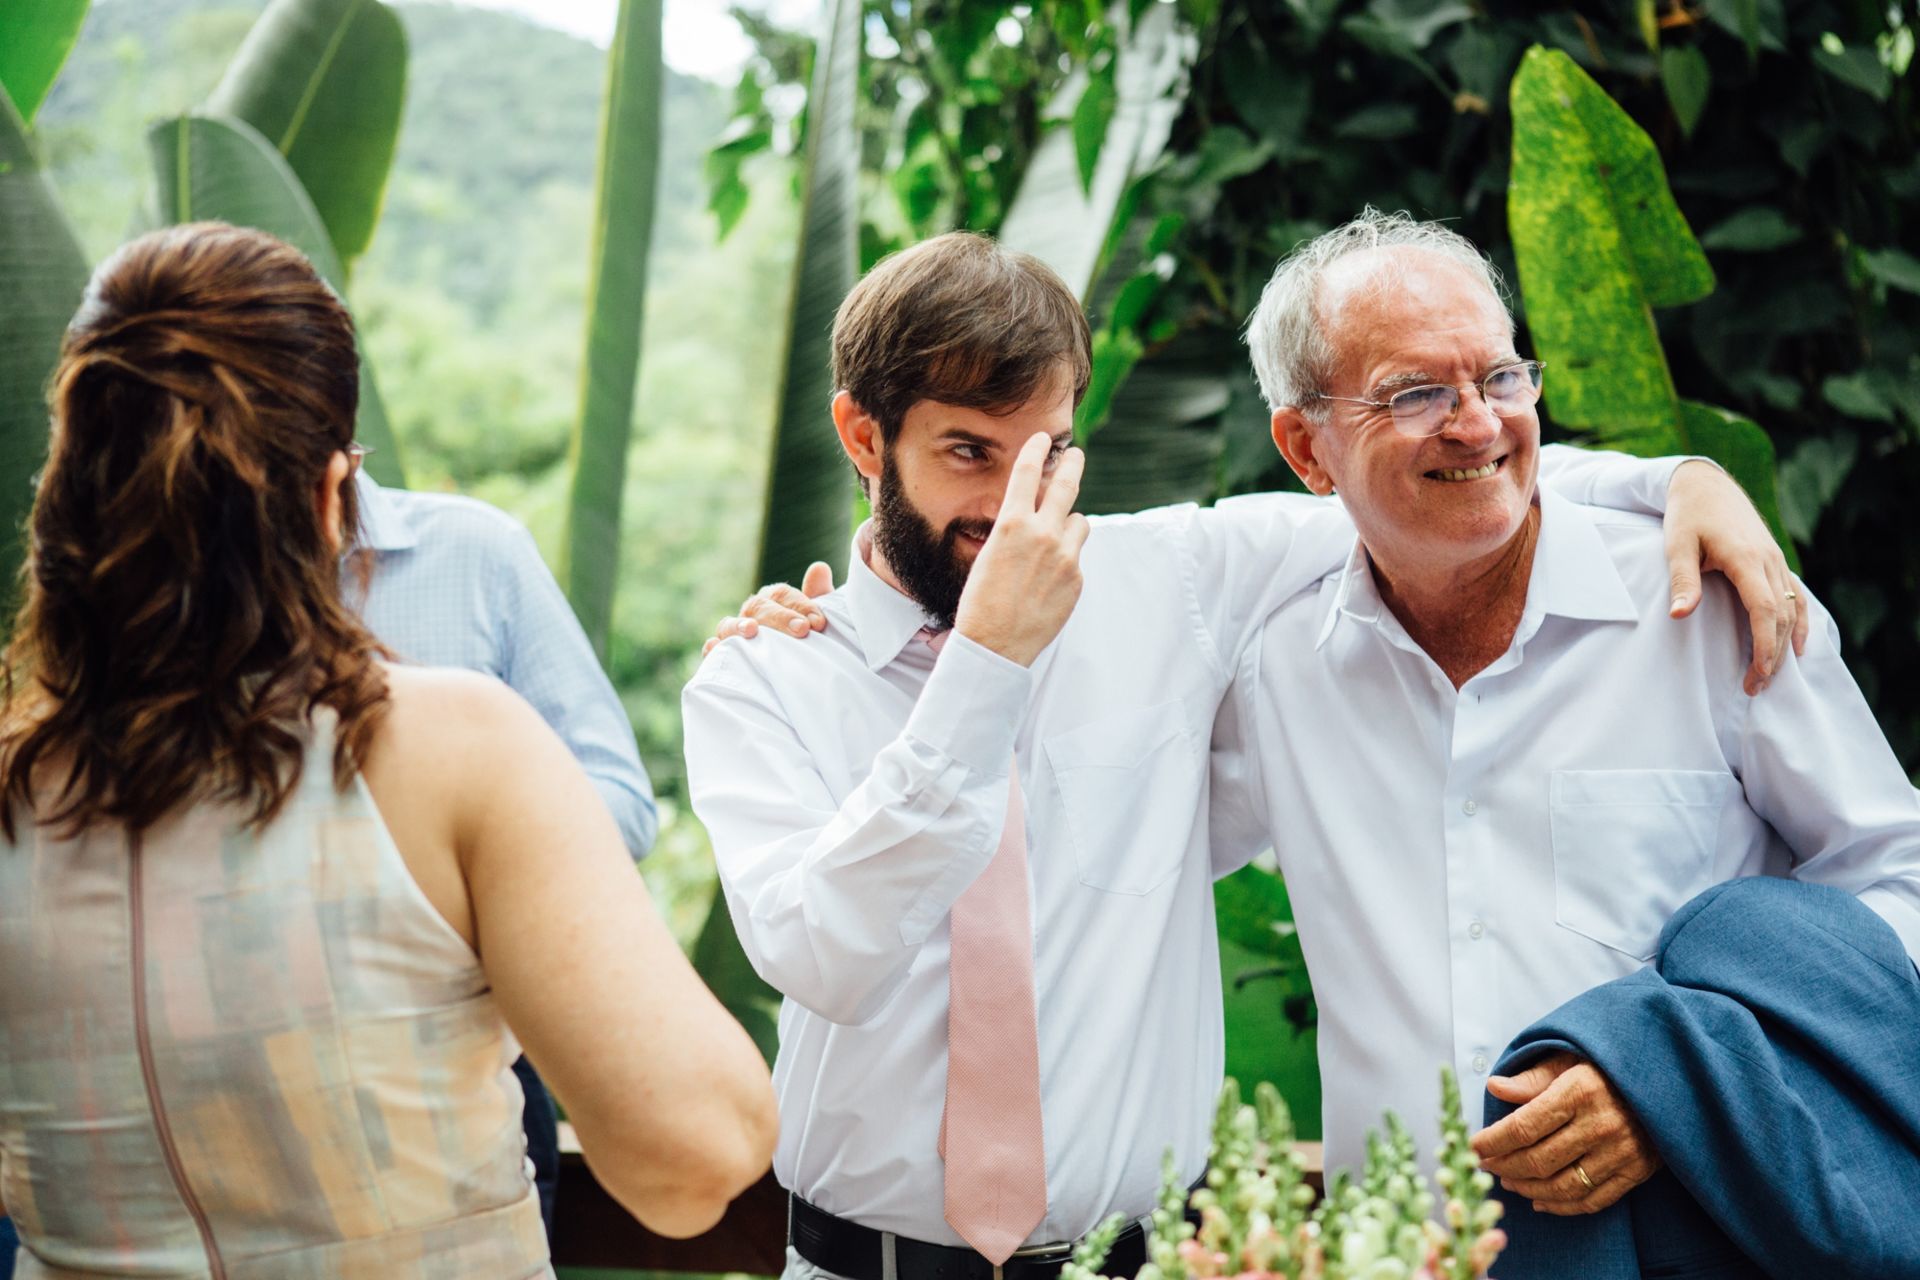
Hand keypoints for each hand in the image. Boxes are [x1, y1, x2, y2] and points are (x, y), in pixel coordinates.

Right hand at [701, 561, 834, 657]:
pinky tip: (715, 648)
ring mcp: (733, 636)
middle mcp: (751, 615)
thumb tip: (819, 568)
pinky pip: (711, 650)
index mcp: (773, 602)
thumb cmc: (809, 646)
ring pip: (728, 624)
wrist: (796, 683)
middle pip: (758, 607)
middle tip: (802, 629)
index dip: (801, 604)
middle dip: (780, 617)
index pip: (782, 594)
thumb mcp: (817, 624)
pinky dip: (711, 647)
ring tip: (752, 630)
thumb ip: (820, 597)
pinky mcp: (722, 657)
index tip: (819, 622)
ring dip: (739, 625)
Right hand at [954, 434, 1088, 665]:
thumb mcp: (989, 554)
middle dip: (1071, 464)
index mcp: (1012, 525)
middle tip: (1075, 454)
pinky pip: (1076, 557)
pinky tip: (1047, 581)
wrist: (994, 645)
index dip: (1036, 450)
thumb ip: (1016, 531)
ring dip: (1070, 523)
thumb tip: (1034, 515)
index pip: (1028, 473)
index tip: (1043, 438)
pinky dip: (1065, 560)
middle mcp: (1042, 535)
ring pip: (1079, 522)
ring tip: (1055, 539)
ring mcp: (1065, 557)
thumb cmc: (981, 601)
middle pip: (1067, 485)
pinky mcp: (1076, 579)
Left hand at [1473, 1052, 1660, 1215]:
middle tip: (1485, 1166)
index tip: (1473, 1147)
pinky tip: (1540, 1201)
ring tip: (1508, 1181)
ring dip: (1528, 1189)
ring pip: (1562, 1185)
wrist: (1667, 1079)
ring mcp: (1622, 1152)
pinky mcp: (1637, 1171)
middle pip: (1539, 1160)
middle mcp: (1602, 1124)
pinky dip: (1562, 1206)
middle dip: (1504, 1166)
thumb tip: (1494, 1087)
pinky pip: (1592, 1200)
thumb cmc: (1608, 1066)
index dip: (1493, 1142)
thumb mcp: (1570, 1058)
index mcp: (1580, 1091)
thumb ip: (1532, 1078)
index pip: (1524, 1126)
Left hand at [1663, 460, 1808, 695]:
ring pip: (1793, 608)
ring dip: (1786, 643)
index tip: (1758, 674)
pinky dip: (1800, 621)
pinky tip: (1798, 644)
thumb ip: (1682, 580)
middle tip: (1756, 687)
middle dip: (1773, 654)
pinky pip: (1796, 595)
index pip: (1765, 609)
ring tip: (1772, 675)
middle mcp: (1769, 560)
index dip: (1765, 645)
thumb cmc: (1687, 514)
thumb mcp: (1677, 544)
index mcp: (1747, 558)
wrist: (1705, 484)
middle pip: (1782, 615)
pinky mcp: (1774, 560)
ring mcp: (1776, 560)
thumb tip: (1679, 615)